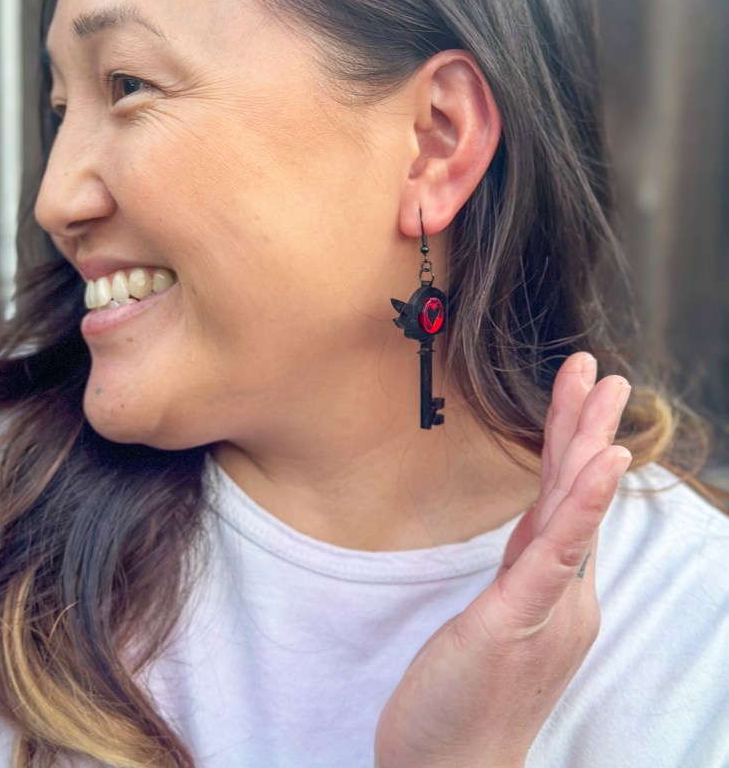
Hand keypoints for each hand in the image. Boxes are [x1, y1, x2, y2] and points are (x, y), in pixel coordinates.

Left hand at [374, 352, 631, 767]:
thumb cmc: (466, 700)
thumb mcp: (497, 620)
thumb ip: (522, 574)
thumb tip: (535, 531)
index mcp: (552, 589)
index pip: (565, 500)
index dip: (574, 443)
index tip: (581, 392)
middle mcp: (564, 595)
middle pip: (576, 493)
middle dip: (589, 425)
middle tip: (603, 370)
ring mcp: (548, 608)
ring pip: (572, 511)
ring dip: (589, 444)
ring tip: (604, 392)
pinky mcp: (520, 621)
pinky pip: (555, 554)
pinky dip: (583, 505)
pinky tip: (600, 463)